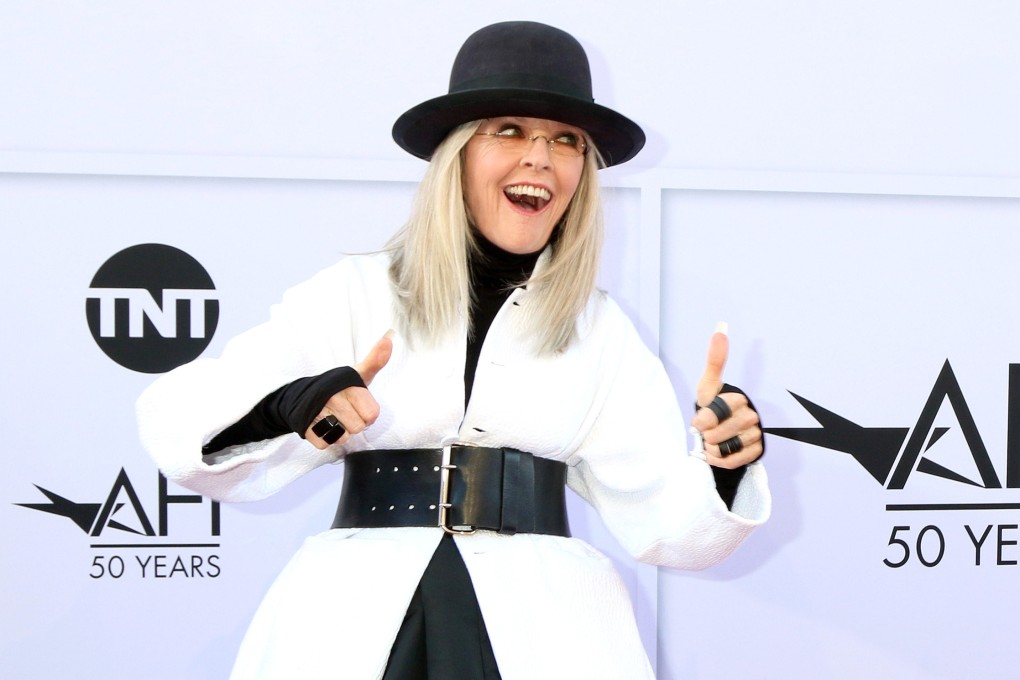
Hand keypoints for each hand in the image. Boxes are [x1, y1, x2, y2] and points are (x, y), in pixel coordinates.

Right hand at [305, 331, 392, 448]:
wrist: (303, 394)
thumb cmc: (339, 387)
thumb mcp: (357, 373)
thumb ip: (376, 360)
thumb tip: (389, 338)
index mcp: (349, 386)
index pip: (372, 415)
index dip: (367, 414)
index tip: (358, 405)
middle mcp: (333, 398)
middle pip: (357, 427)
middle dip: (353, 423)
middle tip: (345, 412)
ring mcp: (318, 412)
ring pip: (342, 437)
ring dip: (340, 432)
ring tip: (334, 418)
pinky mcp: (306, 427)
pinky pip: (325, 443)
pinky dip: (325, 439)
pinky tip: (322, 426)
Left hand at [689, 327, 762, 467]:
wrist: (724, 430)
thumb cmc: (714, 406)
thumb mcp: (709, 385)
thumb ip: (714, 360)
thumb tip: (720, 330)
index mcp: (738, 399)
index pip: (713, 414)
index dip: (702, 421)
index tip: (698, 423)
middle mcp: (751, 416)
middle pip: (716, 434)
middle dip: (706, 436)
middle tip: (707, 432)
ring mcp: (756, 435)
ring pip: (723, 449)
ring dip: (712, 449)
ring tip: (714, 441)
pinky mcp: (757, 452)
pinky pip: (731, 461)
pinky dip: (719, 460)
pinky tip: (719, 453)